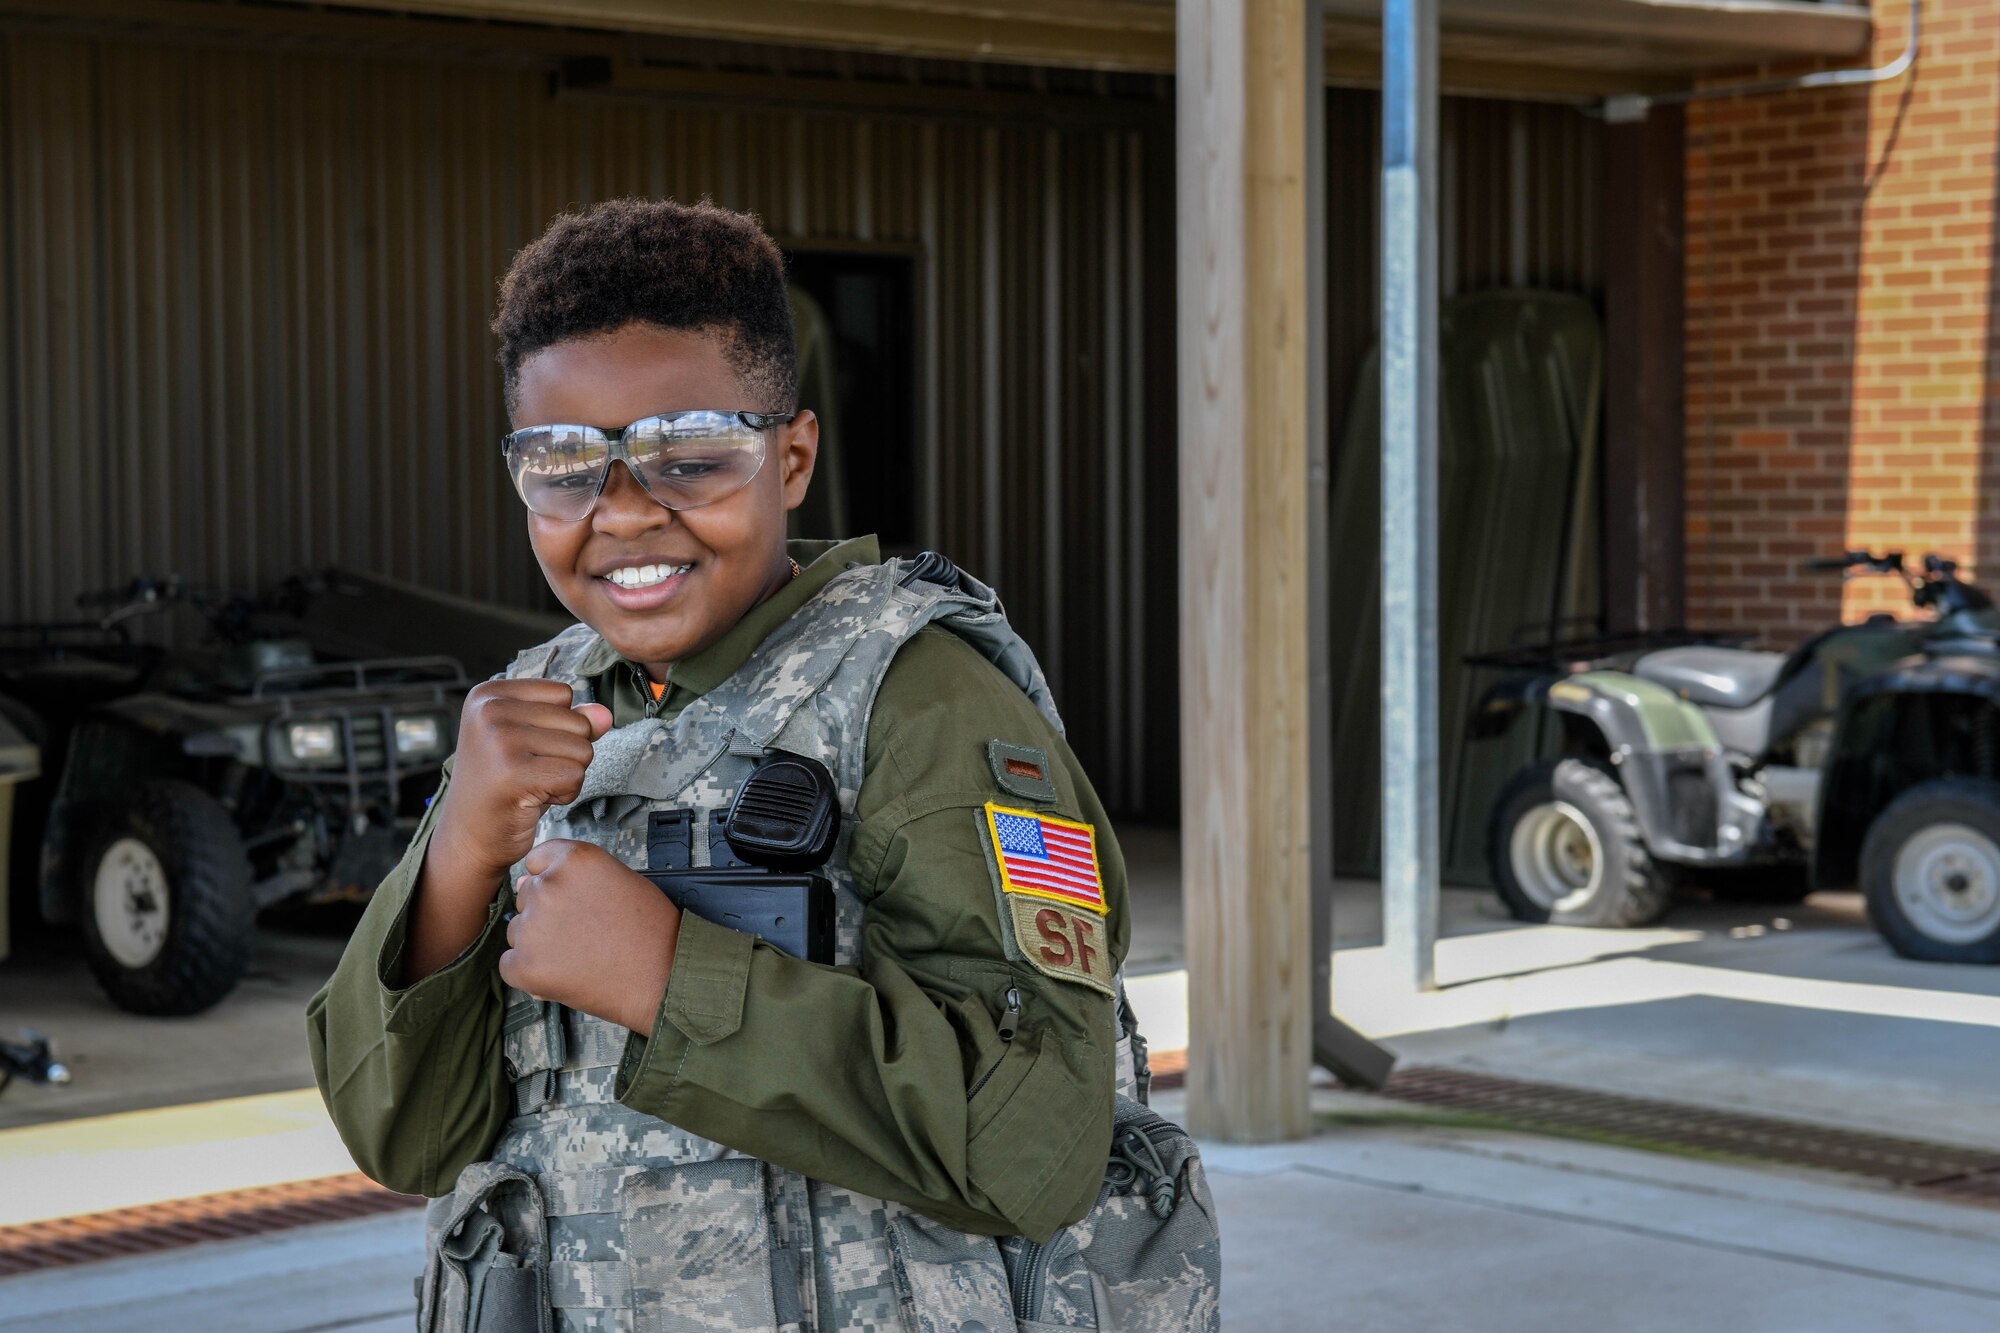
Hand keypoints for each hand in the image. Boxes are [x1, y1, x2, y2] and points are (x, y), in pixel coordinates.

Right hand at [432, 680, 613, 881]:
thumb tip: (605, 714)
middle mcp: (489, 710)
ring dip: (567, 776)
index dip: (559, 727)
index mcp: (489, 694)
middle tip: (527, 774)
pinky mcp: (513, 772)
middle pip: (577, 722)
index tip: (525, 751)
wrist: (468, 837)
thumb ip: (571, 721)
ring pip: (582, 749)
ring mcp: (499, 740)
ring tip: (530, 785)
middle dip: (566, 755)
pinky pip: (575, 775)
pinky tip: (533, 800)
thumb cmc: (505, 786)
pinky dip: (565, 794)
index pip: (564, 694)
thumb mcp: (535, 742)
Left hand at [502, 839, 680, 1032]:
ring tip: (579, 954)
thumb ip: (575, 876)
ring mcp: (533, 927)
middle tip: (583, 932)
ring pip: (518, 930)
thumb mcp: (619, 880)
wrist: (664, 978)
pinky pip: (510, 964)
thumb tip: (527, 882)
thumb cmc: (651, 931)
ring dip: (538, 943)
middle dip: (547, 914)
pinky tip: (564, 973)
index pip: (538, 860)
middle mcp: (549, 886)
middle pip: (527, 896)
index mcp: (575, 860)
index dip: (554, 881)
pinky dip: (531, 972)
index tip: (571, 899)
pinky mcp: (524, 965)